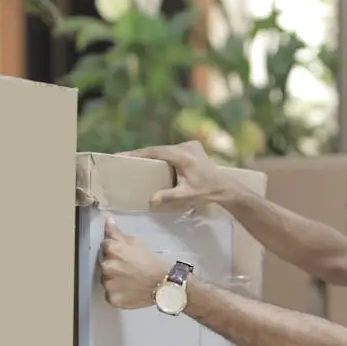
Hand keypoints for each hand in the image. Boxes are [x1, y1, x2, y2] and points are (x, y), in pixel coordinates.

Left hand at [98, 217, 170, 309]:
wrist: (165, 283)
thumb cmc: (152, 261)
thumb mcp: (136, 242)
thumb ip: (117, 233)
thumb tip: (108, 221)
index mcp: (112, 249)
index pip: (105, 245)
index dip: (115, 250)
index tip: (125, 255)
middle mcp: (106, 267)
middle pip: (104, 263)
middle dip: (113, 264)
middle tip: (128, 268)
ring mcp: (108, 285)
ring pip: (106, 280)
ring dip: (114, 279)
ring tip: (129, 280)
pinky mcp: (112, 299)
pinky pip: (110, 295)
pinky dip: (117, 293)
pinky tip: (128, 290)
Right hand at [119, 141, 239, 209]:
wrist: (224, 187)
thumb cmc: (205, 191)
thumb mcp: (186, 195)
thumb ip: (168, 196)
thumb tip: (151, 200)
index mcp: (183, 156)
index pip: (155, 151)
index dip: (138, 153)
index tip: (122, 155)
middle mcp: (186, 146)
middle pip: (159, 149)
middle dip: (142, 154)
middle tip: (125, 159)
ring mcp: (190, 145)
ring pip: (165, 149)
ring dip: (152, 155)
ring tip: (136, 161)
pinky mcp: (192, 147)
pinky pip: (172, 150)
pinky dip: (162, 156)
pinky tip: (153, 161)